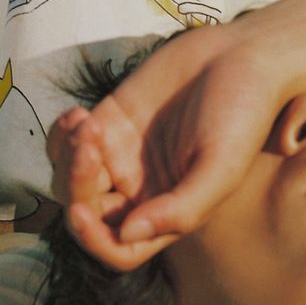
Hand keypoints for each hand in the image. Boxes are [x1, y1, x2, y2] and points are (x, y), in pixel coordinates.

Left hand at [47, 0, 305, 268]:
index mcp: (169, 211)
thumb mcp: (222, 168)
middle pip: (88, 213)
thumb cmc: (244, 113)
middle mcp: (142, 190)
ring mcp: (122, 155)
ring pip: (70, 178)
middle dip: (76, 187)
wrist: (243, 56)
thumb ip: (182, 209)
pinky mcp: (110, 120)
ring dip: (67, 157)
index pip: (120, 248)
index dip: (93, 240)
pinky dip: (62, 134)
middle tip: (90, 147)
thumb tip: (127, 236)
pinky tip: (78, 115)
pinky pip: (69, 142)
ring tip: (87, 122)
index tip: (82, 210)